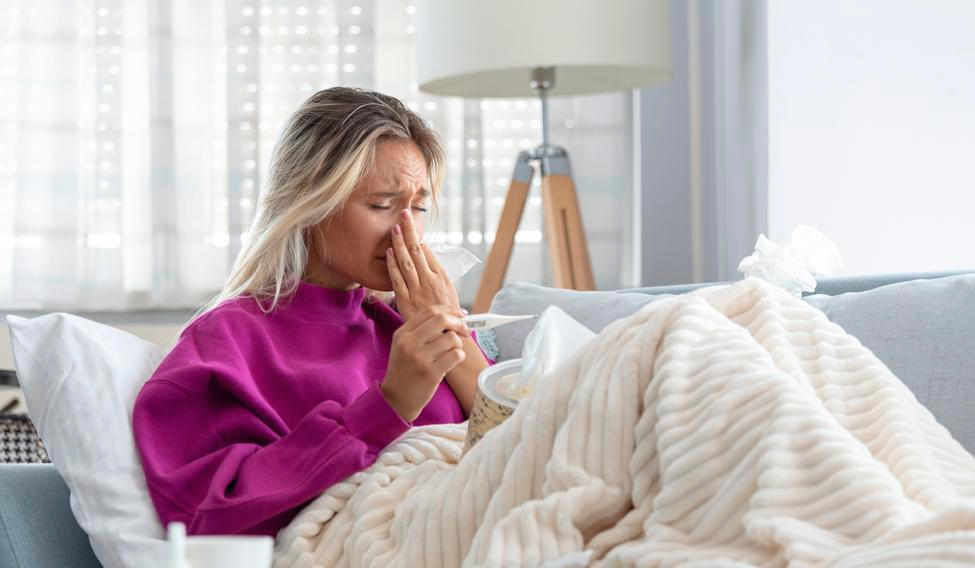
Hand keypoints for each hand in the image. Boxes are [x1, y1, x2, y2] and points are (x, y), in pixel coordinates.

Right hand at [380, 305, 468, 421]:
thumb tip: (450, 316)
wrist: (397, 398)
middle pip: (442, 320)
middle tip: (464, 330)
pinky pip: (455, 355)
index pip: (430, 311)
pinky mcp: (431, 373)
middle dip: (458, 323)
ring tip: (452, 352)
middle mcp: (409, 343)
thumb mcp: (403, 346)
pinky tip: (453, 362)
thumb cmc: (405, 370)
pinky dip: (459, 356)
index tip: (461, 314)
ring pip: (451, 338)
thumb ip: (421, 330)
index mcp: (402, 334)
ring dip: (458, 344)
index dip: (449, 310)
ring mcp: (419, 358)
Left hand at [385, 208, 462, 323]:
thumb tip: (424, 252)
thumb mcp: (448, 292)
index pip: (427, 252)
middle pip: (418, 250)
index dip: (417, 237)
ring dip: (400, 243)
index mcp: (442, 277)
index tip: (409, 224)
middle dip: (410, 231)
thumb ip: (436, 273)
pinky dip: (393, 265)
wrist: (448, 338)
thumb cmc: (448, 316)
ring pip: (407, 262)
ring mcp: (418, 290)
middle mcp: (430, 280)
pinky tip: (389, 252)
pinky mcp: (407, 301)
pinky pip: (398, 280)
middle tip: (403, 213)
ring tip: (395, 227)